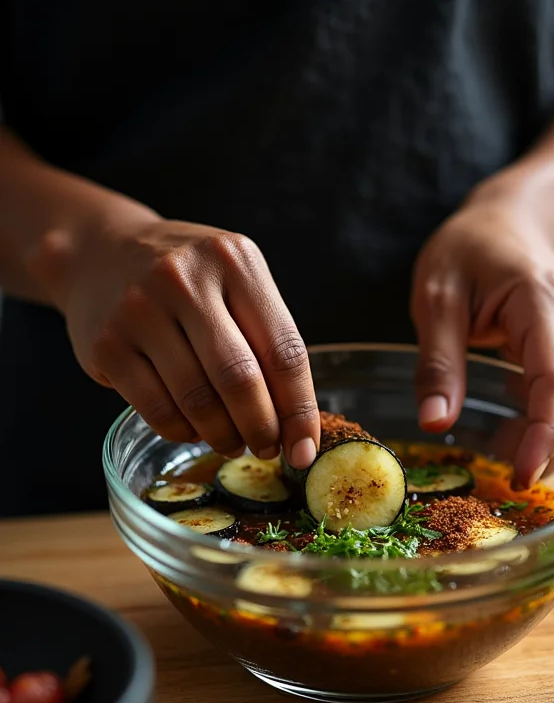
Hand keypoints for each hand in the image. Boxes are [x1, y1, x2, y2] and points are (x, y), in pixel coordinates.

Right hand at [35, 217, 319, 467]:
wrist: (100, 253)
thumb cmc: (186, 280)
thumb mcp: (234, 282)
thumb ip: (265, 337)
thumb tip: (295, 423)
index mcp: (235, 262)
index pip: (284, 350)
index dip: (300, 409)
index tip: (305, 449)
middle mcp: (186, 280)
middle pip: (240, 379)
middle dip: (262, 428)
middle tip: (269, 449)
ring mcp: (140, 310)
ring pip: (198, 401)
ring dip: (223, 436)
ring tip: (234, 443)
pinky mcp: (107, 345)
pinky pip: (157, 410)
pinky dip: (184, 432)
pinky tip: (195, 430)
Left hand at [410, 188, 553, 487]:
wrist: (512, 218)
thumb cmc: (469, 248)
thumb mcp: (437, 296)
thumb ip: (438, 360)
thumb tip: (435, 422)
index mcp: (541, 304)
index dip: (544, 434)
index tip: (521, 475)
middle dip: (544, 447)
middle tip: (499, 478)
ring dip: (543, 438)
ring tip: (499, 458)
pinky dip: (541, 421)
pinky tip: (511, 435)